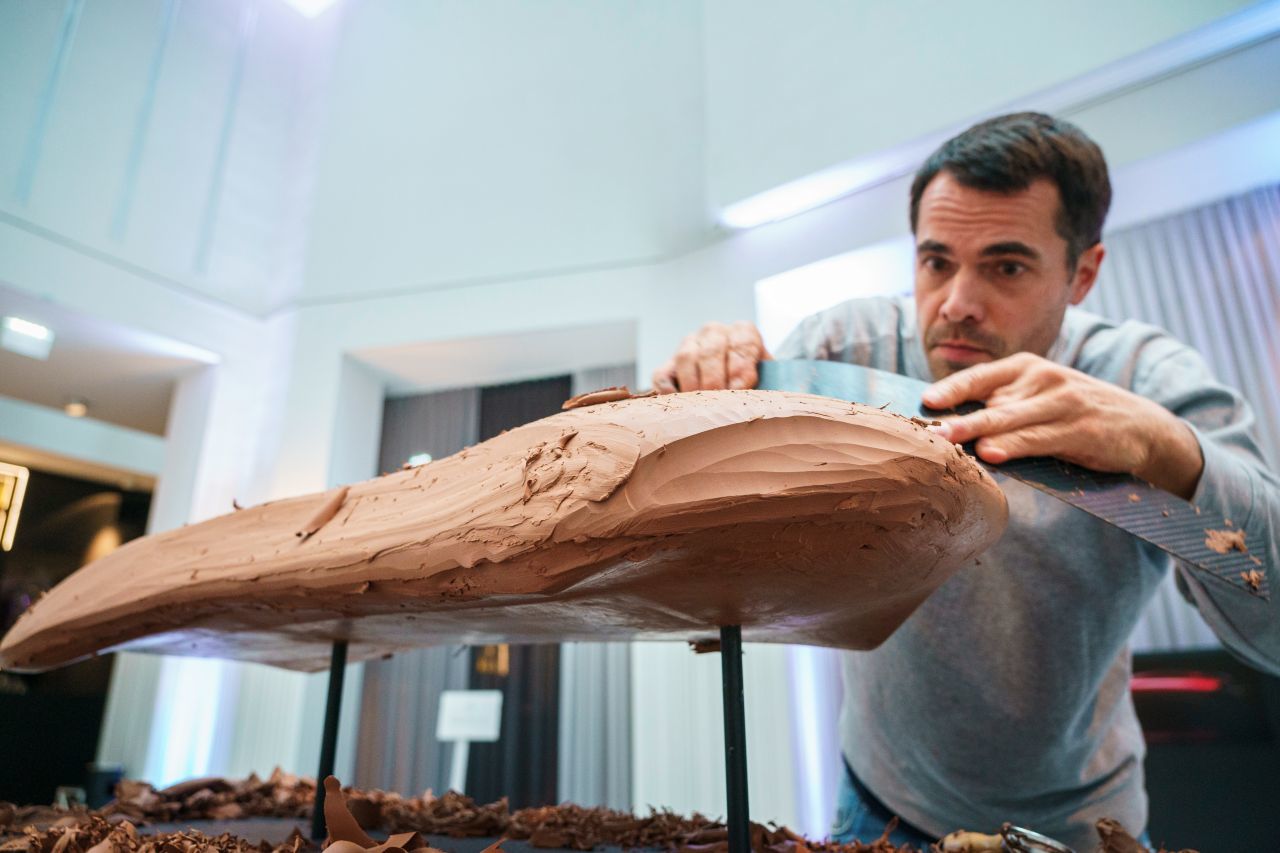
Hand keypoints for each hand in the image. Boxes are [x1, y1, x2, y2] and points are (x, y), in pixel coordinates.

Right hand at [651, 321, 770, 392]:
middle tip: (719, 400)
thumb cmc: (755, 387)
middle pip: (712, 349)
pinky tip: (680, 403)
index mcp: (743, 332)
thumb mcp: (769, 381)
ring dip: (693, 384)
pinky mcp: (668, 365)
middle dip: (716, 378)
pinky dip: (668, 390)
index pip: (743, 342)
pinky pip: (663, 375)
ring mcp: (689, 345)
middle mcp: (715, 332)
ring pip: (686, 357)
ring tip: (701, 406)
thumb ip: (772, 385)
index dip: (741, 367)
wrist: (732, 388)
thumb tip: (774, 399)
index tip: (740, 389)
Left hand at [922, 352, 1203, 497]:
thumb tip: (948, 423)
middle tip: (928, 431)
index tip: (926, 402)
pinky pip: (1038, 439)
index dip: (952, 389)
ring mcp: (1063, 403)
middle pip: (990, 403)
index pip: (980, 377)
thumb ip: (1002, 404)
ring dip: (976, 432)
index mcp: (1027, 367)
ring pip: (1010, 421)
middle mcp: (1043, 379)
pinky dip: (1013, 447)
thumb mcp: (1038, 397)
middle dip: (956, 418)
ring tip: (947, 442)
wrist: (1143, 427)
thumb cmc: (1075, 414)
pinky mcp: (1080, 430)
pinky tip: (992, 454)